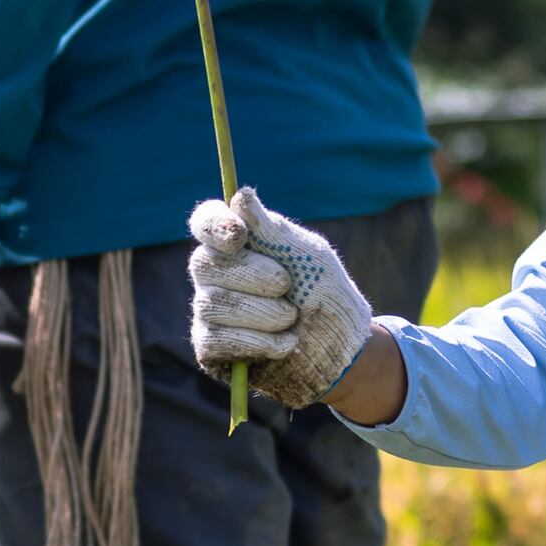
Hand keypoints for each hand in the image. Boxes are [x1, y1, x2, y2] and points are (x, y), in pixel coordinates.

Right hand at [185, 190, 376, 412]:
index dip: (214, 225)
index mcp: (238, 242)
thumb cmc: (326, 295)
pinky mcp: (210, 348)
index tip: (239, 235)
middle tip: (288, 285)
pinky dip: (256, 342)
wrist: (341, 349)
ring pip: (212, 304)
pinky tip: (284, 345)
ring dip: (263, 313)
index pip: (205, 222)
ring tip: (292, 319)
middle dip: (252, 276)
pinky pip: (214, 341)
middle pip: (205, 263)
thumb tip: (241, 197)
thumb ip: (274, 232)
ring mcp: (209, 310)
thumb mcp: (310, 257)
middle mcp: (216, 273)